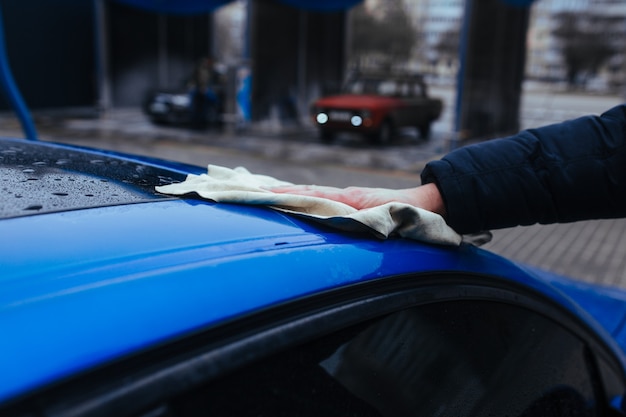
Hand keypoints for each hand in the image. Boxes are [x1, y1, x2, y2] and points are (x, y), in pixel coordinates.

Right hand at [271, 183, 445, 216]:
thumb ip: (358, 220)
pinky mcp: (348, 202)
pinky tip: (292, 198)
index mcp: (346, 199)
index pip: (309, 195)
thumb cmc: (405, 214)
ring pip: (309, 193)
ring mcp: (344, 197)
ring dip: (286, 193)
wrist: (424, 204)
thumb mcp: (382, 219)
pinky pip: (319, 197)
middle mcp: (342, 196)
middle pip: (303, 191)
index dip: (285, 195)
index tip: (261, 194)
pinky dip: (301, 196)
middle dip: (277, 192)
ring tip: (261, 191)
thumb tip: (334, 219)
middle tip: (250, 190)